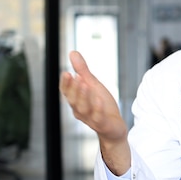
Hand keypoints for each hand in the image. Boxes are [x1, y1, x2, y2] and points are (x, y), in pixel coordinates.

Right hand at [60, 51, 129, 173]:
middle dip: (73, 88)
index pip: (67, 92)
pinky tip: (99, 99)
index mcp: (77, 101)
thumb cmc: (102, 106)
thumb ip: (83, 70)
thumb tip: (73, 52)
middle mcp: (80, 110)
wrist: (114, 127)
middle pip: (73, 100)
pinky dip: (97, 109)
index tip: (66, 72)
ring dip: (84, 96)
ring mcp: (91, 118)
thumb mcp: (93, 85)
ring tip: (85, 84)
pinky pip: (98, 117)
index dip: (66, 83)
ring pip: (84, 108)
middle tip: (74, 75)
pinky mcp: (103, 124)